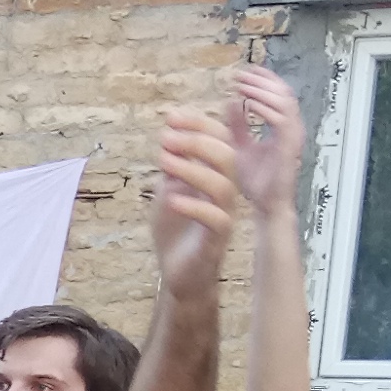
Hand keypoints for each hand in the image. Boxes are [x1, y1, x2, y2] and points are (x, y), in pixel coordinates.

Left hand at [150, 106, 240, 298]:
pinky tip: (170, 198)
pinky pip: (215, 219)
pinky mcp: (217, 239)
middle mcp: (225, 192)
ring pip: (223, 185)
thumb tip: (169, 136)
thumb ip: (172, 168)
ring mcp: (224, 215)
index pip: (219, 141)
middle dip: (197, 141)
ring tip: (164, 161)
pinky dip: (193, 206)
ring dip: (192, 169)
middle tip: (167, 136)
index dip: (198, 125)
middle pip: (227, 157)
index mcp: (216, 176)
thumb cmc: (175, 231)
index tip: (171, 117)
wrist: (177, 274)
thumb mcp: (167, 192)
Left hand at [228, 65, 302, 221]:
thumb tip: (231, 101)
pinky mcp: (290, 148)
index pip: (279, 94)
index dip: (263, 80)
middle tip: (240, 74)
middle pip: (284, 92)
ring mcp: (294, 137)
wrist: (266, 206)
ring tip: (241, 85)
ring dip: (262, 90)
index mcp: (284, 127)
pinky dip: (265, 109)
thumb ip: (237, 125)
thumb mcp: (240, 147)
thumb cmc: (256, 182)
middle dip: (262, 80)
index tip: (244, 71)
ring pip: (285, 101)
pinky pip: (282, 120)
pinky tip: (248, 104)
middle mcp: (293, 128)